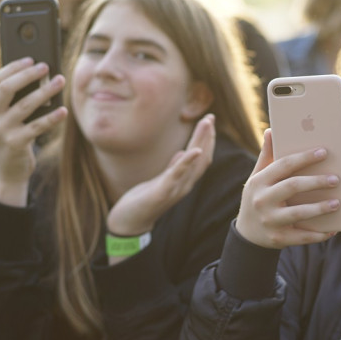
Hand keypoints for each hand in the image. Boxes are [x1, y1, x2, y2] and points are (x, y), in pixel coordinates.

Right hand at [0, 58, 67, 205]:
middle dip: (28, 74)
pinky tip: (64, 110)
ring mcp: (1, 131)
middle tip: (46, 66)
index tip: (31, 59)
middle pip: (7, 88)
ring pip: (25, 105)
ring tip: (60, 81)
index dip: (14, 67)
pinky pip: (38, 126)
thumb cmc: (12, 139)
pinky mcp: (15, 144)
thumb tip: (40, 77)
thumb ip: (14, 101)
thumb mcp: (6, 119)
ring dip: (46, 91)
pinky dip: (52, 117)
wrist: (7, 172)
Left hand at [105, 113, 216, 236]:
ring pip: (194, 164)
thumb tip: (182, 153)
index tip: (209, 121)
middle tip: (211, 117)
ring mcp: (175, 190)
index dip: (207, 140)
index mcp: (184, 181)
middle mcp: (184, 185)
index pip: (201, 159)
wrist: (129, 222)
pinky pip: (177, 175)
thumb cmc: (143, 201)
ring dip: (201, 142)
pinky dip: (187, 162)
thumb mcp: (160, 181)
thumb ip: (173, 168)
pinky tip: (193, 150)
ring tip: (206, 124)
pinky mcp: (162, 193)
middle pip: (202, 158)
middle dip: (207, 137)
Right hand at [235, 129, 339, 248]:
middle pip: (293, 186)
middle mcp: (262, 200)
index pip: (284, 165)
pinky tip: (333, 229)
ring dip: (320, 208)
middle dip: (316, 182)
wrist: (247, 233)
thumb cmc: (258, 197)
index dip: (304, 158)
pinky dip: (319, 234)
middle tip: (336, 179)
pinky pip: (302, 236)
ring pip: (299, 213)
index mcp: (259, 181)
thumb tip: (272, 130)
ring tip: (338, 203)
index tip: (324, 152)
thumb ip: (267, 156)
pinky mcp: (278, 238)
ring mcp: (270, 221)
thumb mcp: (257, 177)